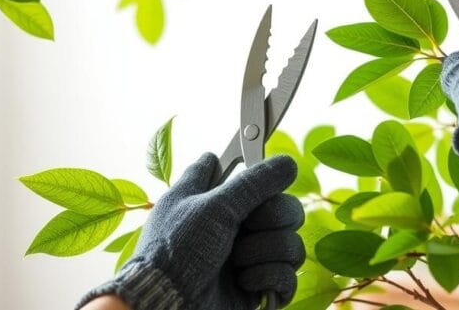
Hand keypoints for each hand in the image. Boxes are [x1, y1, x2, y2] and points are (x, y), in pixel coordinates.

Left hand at [78, 154, 304, 309]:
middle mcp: (235, 224)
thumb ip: (254, 183)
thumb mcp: (213, 206)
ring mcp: (249, 256)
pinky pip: (288, 274)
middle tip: (249, 225)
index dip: (258, 168)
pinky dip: (268, 277)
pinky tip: (245, 282)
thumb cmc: (177, 251)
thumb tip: (289, 162)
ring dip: (264, 250)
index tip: (267, 169)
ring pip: (290, 240)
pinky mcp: (259, 285)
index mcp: (215, 197)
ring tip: (237, 261)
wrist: (168, 303)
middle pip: (284, 206)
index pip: (243, 169)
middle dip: (272, 217)